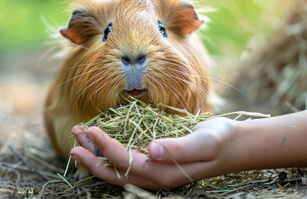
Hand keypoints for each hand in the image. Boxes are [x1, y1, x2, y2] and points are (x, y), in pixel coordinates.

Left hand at [70, 117, 243, 189]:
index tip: (90, 130)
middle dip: (91, 157)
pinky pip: (125, 161)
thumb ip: (179, 148)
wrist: (233, 145)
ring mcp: (154, 171)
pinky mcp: (155, 163)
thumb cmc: (220, 141)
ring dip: (96, 154)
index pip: (126, 162)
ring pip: (117, 168)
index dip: (106, 147)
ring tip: (79, 138)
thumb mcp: (204, 142)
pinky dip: (109, 152)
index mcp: (163, 173)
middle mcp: (155, 177)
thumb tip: (151, 150)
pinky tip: (100, 142)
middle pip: (114, 171)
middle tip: (73, 140)